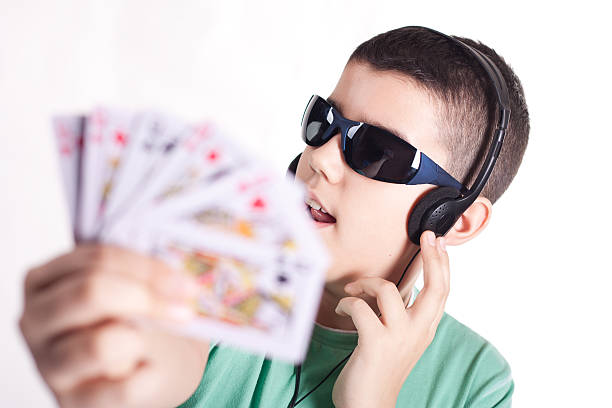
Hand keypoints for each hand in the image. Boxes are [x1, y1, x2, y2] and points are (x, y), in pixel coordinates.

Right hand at [19, 244, 208, 407]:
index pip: (97, 259)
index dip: (147, 268)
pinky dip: (150, 377)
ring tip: (161, 340)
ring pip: (100, 343)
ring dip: (144, 339)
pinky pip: (123, 388)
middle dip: (146, 297)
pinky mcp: (73, 403)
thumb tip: (178, 281)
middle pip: (91, 292)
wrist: (139, 370)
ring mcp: (49, 364)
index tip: (186, 283)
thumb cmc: (131, 320)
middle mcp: (36, 320)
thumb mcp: (129, 287)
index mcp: (44, 281)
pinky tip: (155, 369)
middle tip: (185, 308)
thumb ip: (140, 276)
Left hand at [331, 230, 449, 407]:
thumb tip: (393, 289)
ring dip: (365, 283)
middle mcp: (417, 331)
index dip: (442, 263)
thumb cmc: (380, 370)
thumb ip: (403, 316)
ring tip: (353, 290)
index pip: (442, 291)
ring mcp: (398, 337)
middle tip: (426, 237)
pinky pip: (359, 307)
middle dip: (433, 258)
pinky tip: (342, 308)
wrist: (370, 406)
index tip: (438, 241)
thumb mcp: (400, 340)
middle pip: (436, 287)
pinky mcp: (374, 342)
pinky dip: (347, 303)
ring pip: (387, 290)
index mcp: (425, 329)